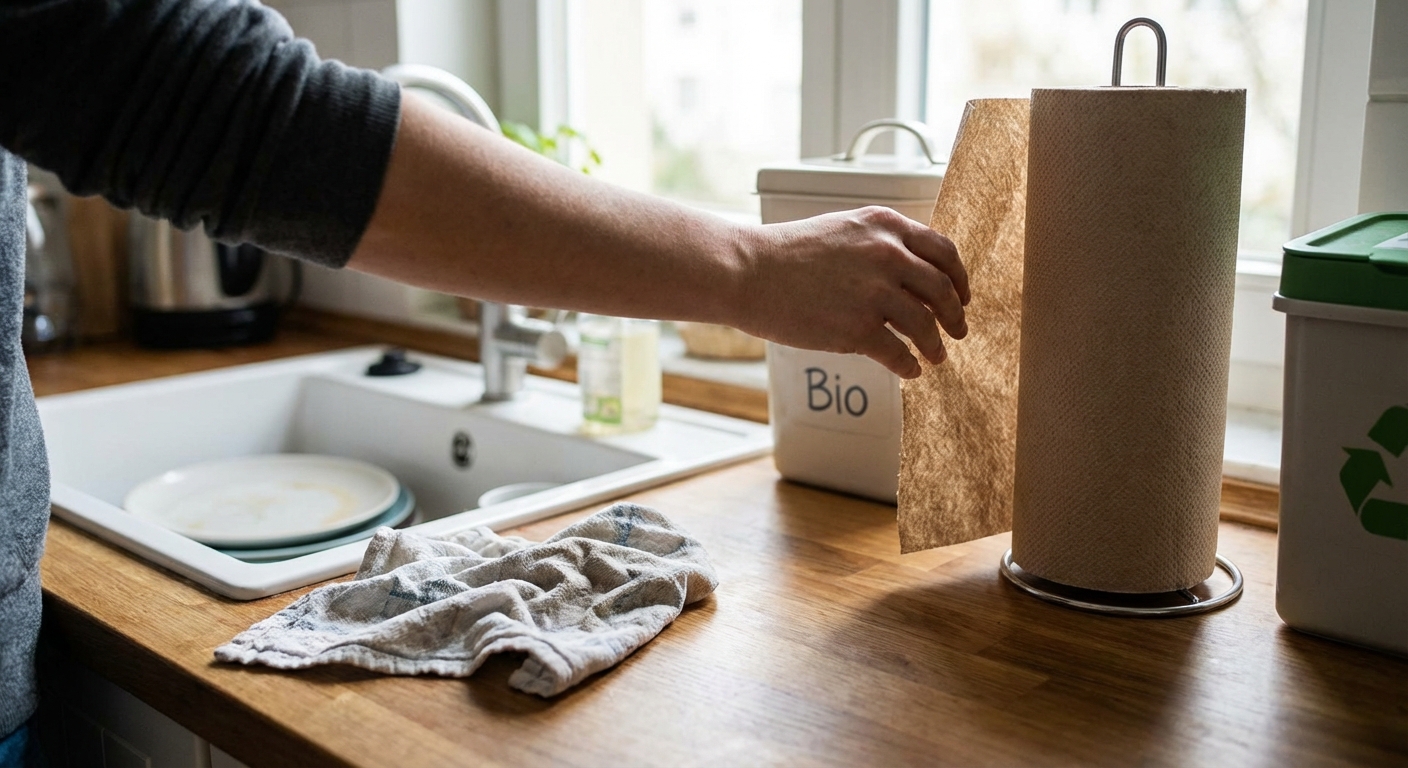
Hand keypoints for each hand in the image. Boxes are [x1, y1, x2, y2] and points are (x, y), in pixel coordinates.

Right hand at [733, 206, 968, 378]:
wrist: (747, 272)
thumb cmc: (787, 254)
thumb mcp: (843, 230)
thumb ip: (881, 244)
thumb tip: (913, 274)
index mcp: (885, 226)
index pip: (943, 251)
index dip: (959, 278)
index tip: (962, 296)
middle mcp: (887, 256)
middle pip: (942, 290)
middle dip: (955, 315)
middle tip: (959, 330)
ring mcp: (875, 293)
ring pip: (926, 325)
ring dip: (936, 345)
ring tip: (936, 356)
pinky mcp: (858, 329)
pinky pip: (899, 353)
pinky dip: (910, 365)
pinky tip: (910, 370)